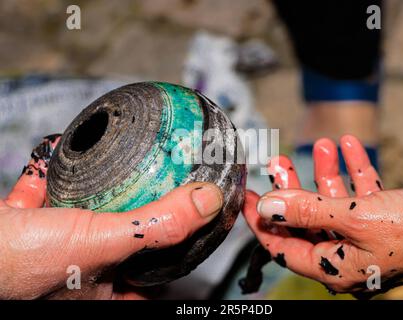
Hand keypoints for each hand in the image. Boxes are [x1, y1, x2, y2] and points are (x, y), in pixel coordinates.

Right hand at [0, 135, 222, 298]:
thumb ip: (157, 223)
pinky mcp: (29, 226)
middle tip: (162, 191)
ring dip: (99, 193)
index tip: (195, 229)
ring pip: (88, 218)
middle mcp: (82, 276)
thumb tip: (208, 202)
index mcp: (107, 294)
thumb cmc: (22, 264)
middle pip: (125, 244)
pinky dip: (53, 177)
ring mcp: (55, 252)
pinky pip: (48, 197)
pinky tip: (62, 156)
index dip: (176, 259)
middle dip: (138, 216)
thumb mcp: (103, 242)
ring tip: (122, 171)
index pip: (155, 280)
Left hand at [243, 135, 402, 294]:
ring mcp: (361, 238)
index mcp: (331, 264)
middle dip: (291, 188)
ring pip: (331, 203)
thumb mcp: (354, 217)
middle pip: (304, 220)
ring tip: (319, 145)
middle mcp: (342, 253)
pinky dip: (353, 171)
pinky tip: (348, 146)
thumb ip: (307, 211)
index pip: (281, 246)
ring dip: (324, 173)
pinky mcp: (380, 222)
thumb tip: (267, 207)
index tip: (247, 197)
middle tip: (276, 162)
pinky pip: (359, 195)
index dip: (260, 221)